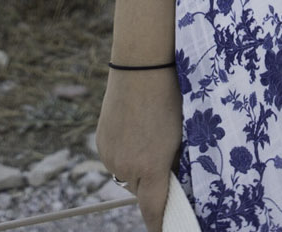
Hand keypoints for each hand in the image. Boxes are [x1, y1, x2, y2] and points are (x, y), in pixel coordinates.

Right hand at [94, 66, 182, 231]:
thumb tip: (171, 178)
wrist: (140, 66)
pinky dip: (124, 151)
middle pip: (139, 189)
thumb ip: (173, 162)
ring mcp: (110, 155)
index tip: (164, 230)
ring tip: (147, 132)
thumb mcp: (180, 133)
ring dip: (136, 164)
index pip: (153, 209)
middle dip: (150, 179)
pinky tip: (134, 126)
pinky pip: (115, 157)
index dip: (160, 223)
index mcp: (151, 167)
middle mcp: (126, 167)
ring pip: (126, 173)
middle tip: (161, 153)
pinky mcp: (101, 143)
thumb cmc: (169, 96)